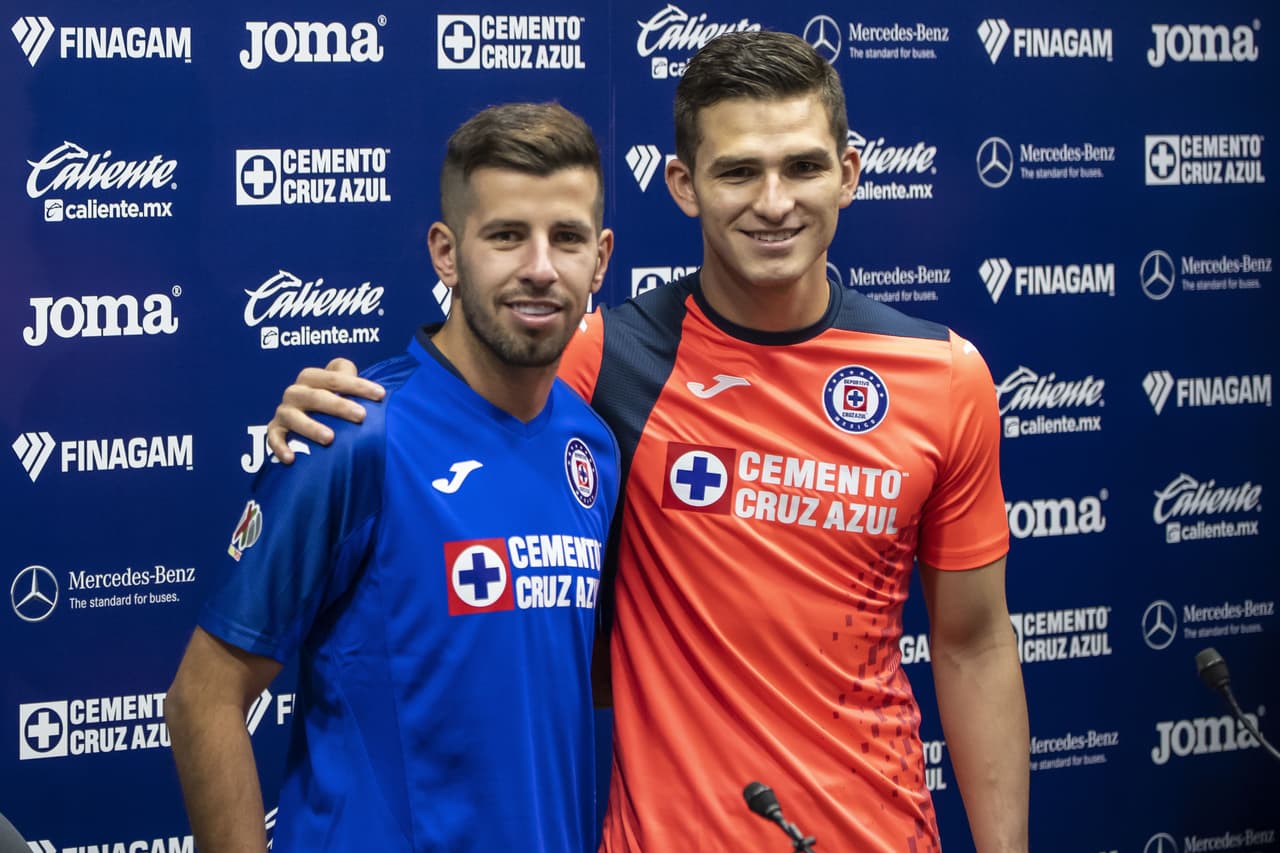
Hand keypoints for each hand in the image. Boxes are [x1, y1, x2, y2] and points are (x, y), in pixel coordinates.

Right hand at [266, 358, 385, 462]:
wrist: (304, 413)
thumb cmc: (330, 398)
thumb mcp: (339, 384)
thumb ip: (350, 377)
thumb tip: (375, 387)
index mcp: (312, 377)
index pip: (336, 378)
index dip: (359, 385)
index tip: (381, 395)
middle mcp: (295, 392)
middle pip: (317, 397)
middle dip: (339, 406)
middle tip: (361, 416)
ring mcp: (285, 411)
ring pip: (294, 417)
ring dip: (311, 427)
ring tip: (330, 439)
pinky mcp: (276, 429)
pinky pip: (274, 438)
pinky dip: (280, 447)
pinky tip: (291, 458)